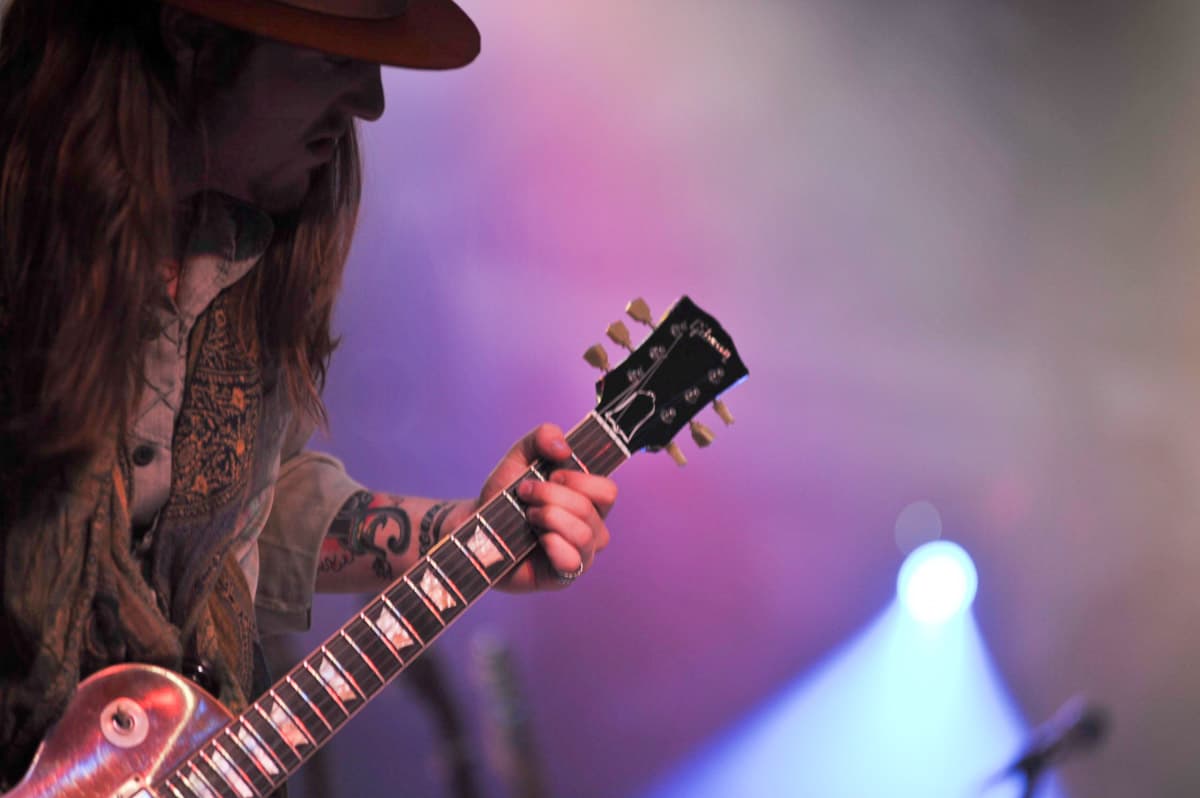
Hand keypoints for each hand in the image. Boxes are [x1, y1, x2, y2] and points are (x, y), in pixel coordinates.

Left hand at [477, 424, 616, 591]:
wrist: (475, 528)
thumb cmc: (504, 495)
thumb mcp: (520, 456)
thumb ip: (542, 436)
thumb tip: (564, 448)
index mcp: (589, 501)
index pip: (607, 491)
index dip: (578, 480)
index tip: (549, 475)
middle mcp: (591, 528)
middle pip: (590, 509)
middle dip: (552, 496)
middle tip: (526, 494)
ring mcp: (579, 555)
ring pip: (584, 534)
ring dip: (549, 517)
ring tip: (528, 517)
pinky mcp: (562, 577)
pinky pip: (573, 562)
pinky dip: (553, 545)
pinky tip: (536, 540)